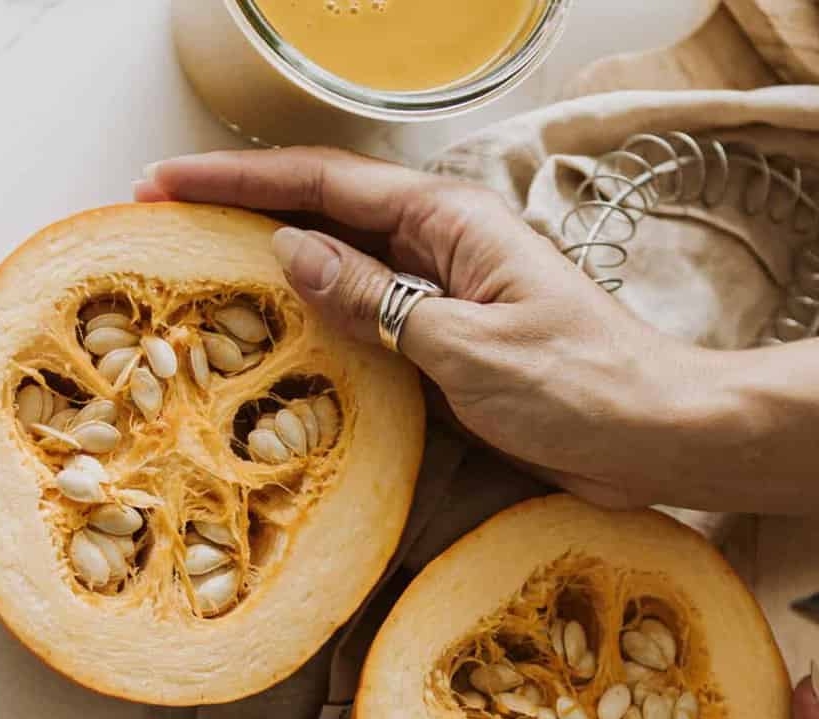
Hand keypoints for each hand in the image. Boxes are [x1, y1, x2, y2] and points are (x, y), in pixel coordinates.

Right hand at [135, 147, 692, 505]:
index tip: (164, 184)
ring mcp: (447, 293)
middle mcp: (444, 245)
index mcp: (450, 222)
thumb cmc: (584, 388)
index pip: (322, 183)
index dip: (237, 180)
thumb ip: (376, 302)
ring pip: (341, 266)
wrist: (660, 437)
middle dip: (241, 213)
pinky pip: (368, 320)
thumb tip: (290, 250)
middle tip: (158, 225)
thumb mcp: (468, 346)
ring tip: (195, 276)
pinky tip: (276, 339)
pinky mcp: (453, 343)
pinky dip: (317, 322)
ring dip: (272, 267)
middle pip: (324, 213)